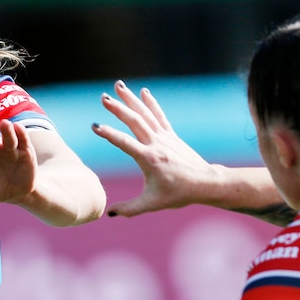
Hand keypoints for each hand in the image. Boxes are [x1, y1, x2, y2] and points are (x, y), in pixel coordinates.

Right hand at [92, 80, 215, 216]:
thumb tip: (109, 213)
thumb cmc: (178, 194)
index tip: (95, 126)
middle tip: (103, 98)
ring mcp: (164, 137)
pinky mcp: (171, 136)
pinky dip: (151, 103)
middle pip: (135, 121)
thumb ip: (129, 209)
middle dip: (118, 108)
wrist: (205, 183)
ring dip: (131, 99)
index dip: (109, 134)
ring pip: (145, 114)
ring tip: (119, 86)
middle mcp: (156, 144)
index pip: (125, 143)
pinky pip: (159, 116)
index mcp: (149, 159)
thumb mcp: (152, 204)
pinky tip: (143, 92)